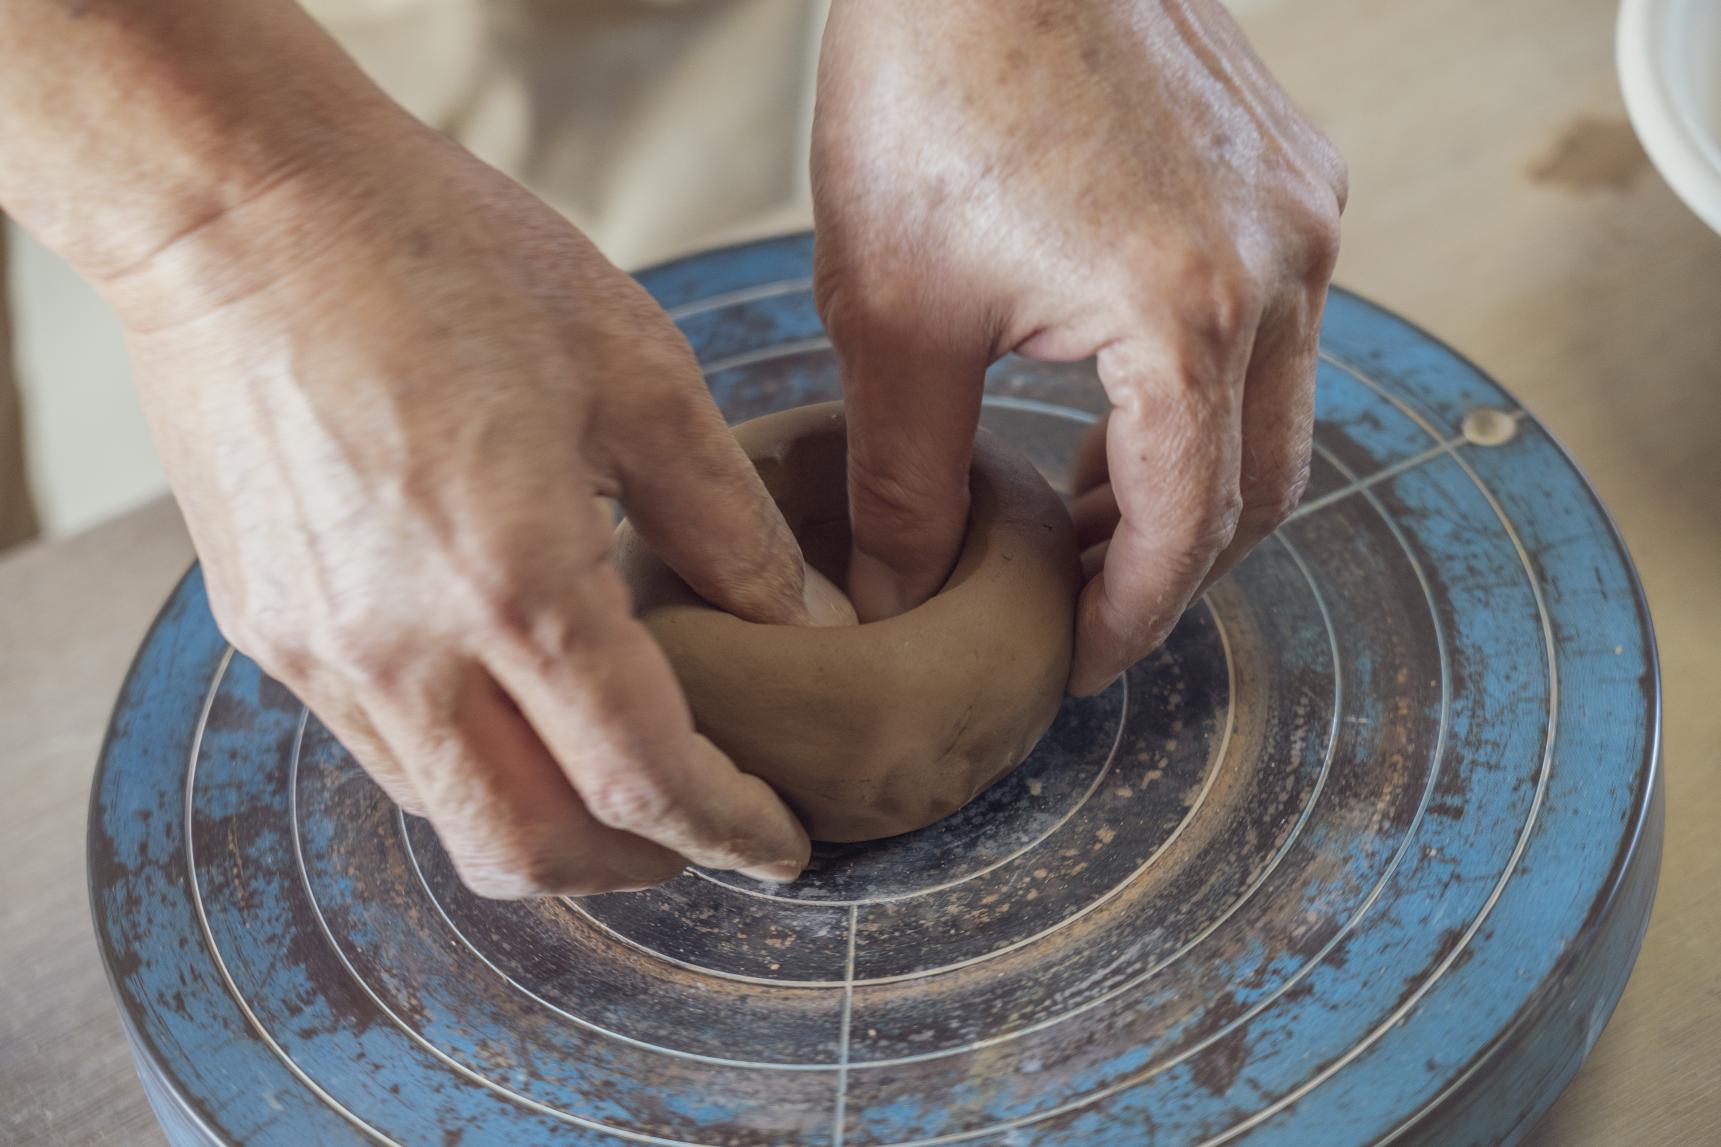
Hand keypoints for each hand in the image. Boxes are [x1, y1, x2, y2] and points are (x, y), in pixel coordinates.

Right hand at [104, 121, 851, 896]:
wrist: (237, 202)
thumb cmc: (444, 258)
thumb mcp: (637, 372)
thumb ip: (729, 522)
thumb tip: (807, 622)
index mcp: (516, 586)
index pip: (643, 782)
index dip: (732, 832)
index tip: (786, 847)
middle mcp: (404, 651)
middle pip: (532, 851)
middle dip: (640, 867)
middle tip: (709, 830)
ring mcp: (318, 652)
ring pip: (449, 813)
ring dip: (551, 825)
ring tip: (622, 772)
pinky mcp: (267, 629)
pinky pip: (383, 748)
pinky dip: (471, 763)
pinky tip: (517, 700)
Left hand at [813, 0, 1346, 693]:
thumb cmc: (928, 91)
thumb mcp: (894, 316)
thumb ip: (904, 482)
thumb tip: (893, 601)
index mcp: (1186, 321)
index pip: (1187, 533)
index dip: (1130, 620)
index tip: (1077, 662)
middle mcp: (1281, 270)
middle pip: (1262, 486)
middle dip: (1176, 564)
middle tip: (1086, 599)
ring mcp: (1302, 212)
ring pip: (1284, 408)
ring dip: (1199, 478)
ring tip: (1094, 509)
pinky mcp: (1292, 168)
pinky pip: (1284, 320)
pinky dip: (1217, 387)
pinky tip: (1127, 394)